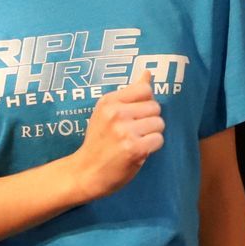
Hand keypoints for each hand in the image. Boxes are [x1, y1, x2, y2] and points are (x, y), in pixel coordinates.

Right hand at [73, 81, 163, 199]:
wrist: (85, 173)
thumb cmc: (99, 142)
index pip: (144, 89)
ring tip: (135, 141)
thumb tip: (148, 72)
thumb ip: (129, 93)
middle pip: (155, 107)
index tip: (135, 115)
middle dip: (149, 120)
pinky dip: (152, 147)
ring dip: (152, 134)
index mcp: (108, 101)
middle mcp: (116, 113)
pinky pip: (158, 139)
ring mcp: (124, 131)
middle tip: (134, 132)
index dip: (145, 103)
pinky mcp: (134, 148)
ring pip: (159, 123)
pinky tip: (139, 151)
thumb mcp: (107, 112)